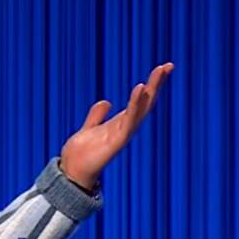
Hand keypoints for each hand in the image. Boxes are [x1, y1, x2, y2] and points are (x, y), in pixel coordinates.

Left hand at [59, 62, 173, 190]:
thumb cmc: (80, 155)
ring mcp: (122, 134)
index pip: (139, 101)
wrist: (71, 172)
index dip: (150, 86)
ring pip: (141, 109)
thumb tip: (106, 102)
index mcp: (119, 123)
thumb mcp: (88, 129)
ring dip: (150, 91)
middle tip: (168, 66)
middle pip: (145, 103)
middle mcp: (125, 128)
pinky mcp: (117, 140)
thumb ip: (96, 116)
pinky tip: (141, 89)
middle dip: (157, 85)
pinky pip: (130, 120)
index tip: (161, 69)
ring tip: (159, 72)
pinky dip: (136, 105)